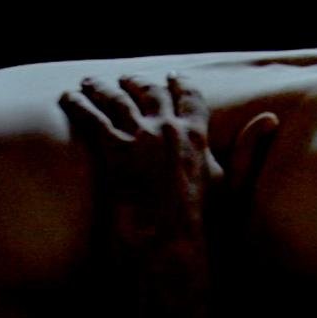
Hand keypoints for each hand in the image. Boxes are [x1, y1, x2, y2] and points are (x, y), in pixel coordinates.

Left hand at [60, 73, 218, 248]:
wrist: (171, 242)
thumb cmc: (200, 223)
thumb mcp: (223, 185)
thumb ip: (227, 156)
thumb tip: (248, 131)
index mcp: (197, 136)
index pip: (190, 98)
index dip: (180, 84)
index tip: (172, 76)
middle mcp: (168, 128)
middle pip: (150, 92)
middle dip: (135, 82)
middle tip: (124, 78)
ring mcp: (140, 137)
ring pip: (117, 99)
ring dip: (101, 88)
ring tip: (89, 82)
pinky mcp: (114, 151)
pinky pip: (91, 117)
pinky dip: (78, 104)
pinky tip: (68, 97)